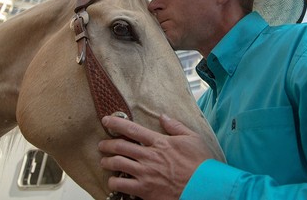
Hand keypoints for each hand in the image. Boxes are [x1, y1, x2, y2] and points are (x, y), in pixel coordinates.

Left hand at [98, 114, 214, 199]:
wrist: (204, 186)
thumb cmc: (200, 163)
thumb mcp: (192, 138)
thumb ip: (175, 126)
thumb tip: (162, 116)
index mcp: (159, 142)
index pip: (132, 129)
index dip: (116, 123)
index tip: (106, 120)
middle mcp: (149, 156)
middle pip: (120, 146)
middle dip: (107, 144)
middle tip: (102, 144)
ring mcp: (145, 173)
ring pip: (117, 164)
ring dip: (107, 161)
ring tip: (104, 161)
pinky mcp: (145, 190)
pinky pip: (122, 185)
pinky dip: (114, 182)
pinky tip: (113, 180)